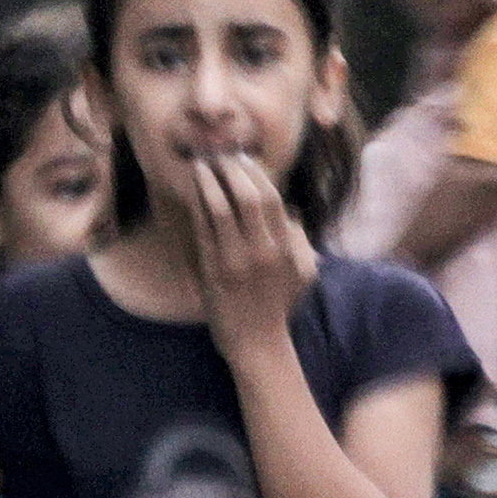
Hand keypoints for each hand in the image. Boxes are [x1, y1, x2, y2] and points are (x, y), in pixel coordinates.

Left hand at [184, 150, 313, 351]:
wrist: (256, 342)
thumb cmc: (278, 307)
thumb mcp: (302, 275)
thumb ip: (300, 242)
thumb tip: (292, 212)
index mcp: (286, 250)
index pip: (273, 200)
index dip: (256, 174)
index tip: (243, 159)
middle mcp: (263, 252)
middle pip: (249, 198)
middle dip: (232, 171)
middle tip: (219, 155)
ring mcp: (236, 260)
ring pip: (222, 209)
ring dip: (210, 182)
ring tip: (201, 164)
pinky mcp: (213, 269)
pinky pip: (204, 229)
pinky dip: (199, 206)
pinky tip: (194, 191)